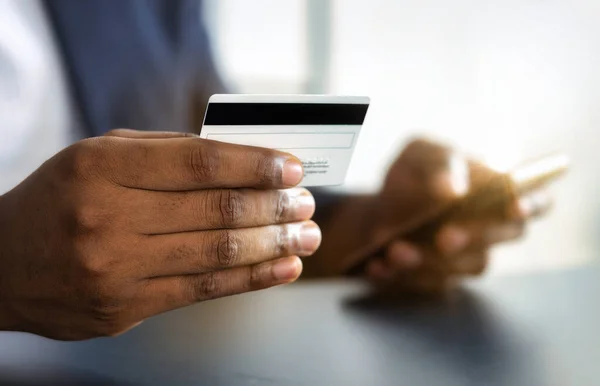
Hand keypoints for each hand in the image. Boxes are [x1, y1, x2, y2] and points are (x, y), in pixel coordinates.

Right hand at [0, 129, 320, 339]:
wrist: (2, 264)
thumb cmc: (61, 200)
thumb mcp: (100, 157)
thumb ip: (168, 154)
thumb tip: (242, 160)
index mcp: (102, 167)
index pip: (199, 163)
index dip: (254, 165)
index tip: (291, 168)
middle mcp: (107, 217)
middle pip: (216, 210)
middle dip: (274, 206)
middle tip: (306, 203)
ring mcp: (115, 269)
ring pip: (217, 253)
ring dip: (274, 244)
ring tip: (306, 235)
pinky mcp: (124, 308)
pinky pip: (202, 290)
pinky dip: (251, 278)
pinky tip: (282, 268)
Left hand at [365, 139, 550, 293]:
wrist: (377, 209)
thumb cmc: (412, 176)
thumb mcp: (419, 154)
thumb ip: (439, 163)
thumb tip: (453, 189)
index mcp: (496, 190)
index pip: (535, 201)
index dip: (531, 205)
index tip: (514, 208)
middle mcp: (490, 228)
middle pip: (502, 237)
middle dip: (475, 236)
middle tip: (445, 236)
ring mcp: (466, 257)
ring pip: (462, 266)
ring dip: (428, 259)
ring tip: (395, 249)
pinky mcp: (439, 279)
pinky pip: (425, 283)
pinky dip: (399, 275)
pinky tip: (378, 265)